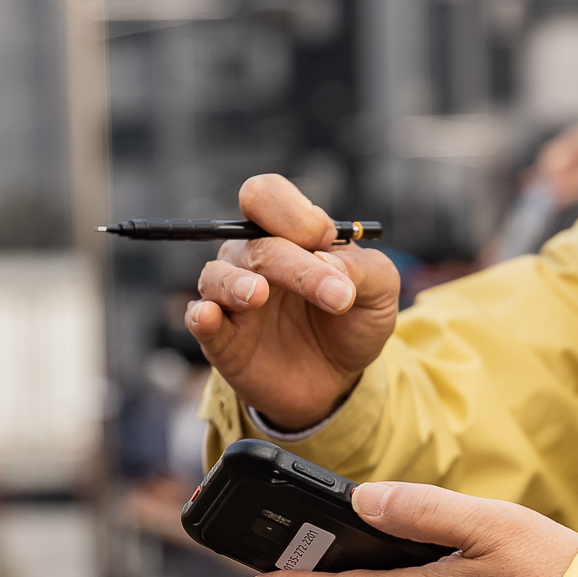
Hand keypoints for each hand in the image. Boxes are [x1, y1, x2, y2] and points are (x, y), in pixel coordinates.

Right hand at [187, 173, 401, 429]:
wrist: (340, 379)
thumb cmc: (353, 321)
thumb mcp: (380, 291)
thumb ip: (362, 268)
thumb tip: (324, 258)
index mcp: (289, 235)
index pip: (267, 197)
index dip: (292, 213)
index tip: (326, 238)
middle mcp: (254, 258)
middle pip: (254, 242)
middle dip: (296, 265)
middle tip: (335, 295)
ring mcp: (234, 297)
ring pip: (216, 275)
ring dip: (237, 283)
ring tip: (259, 296)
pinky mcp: (221, 338)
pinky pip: (198, 318)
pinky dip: (201, 315)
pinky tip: (210, 316)